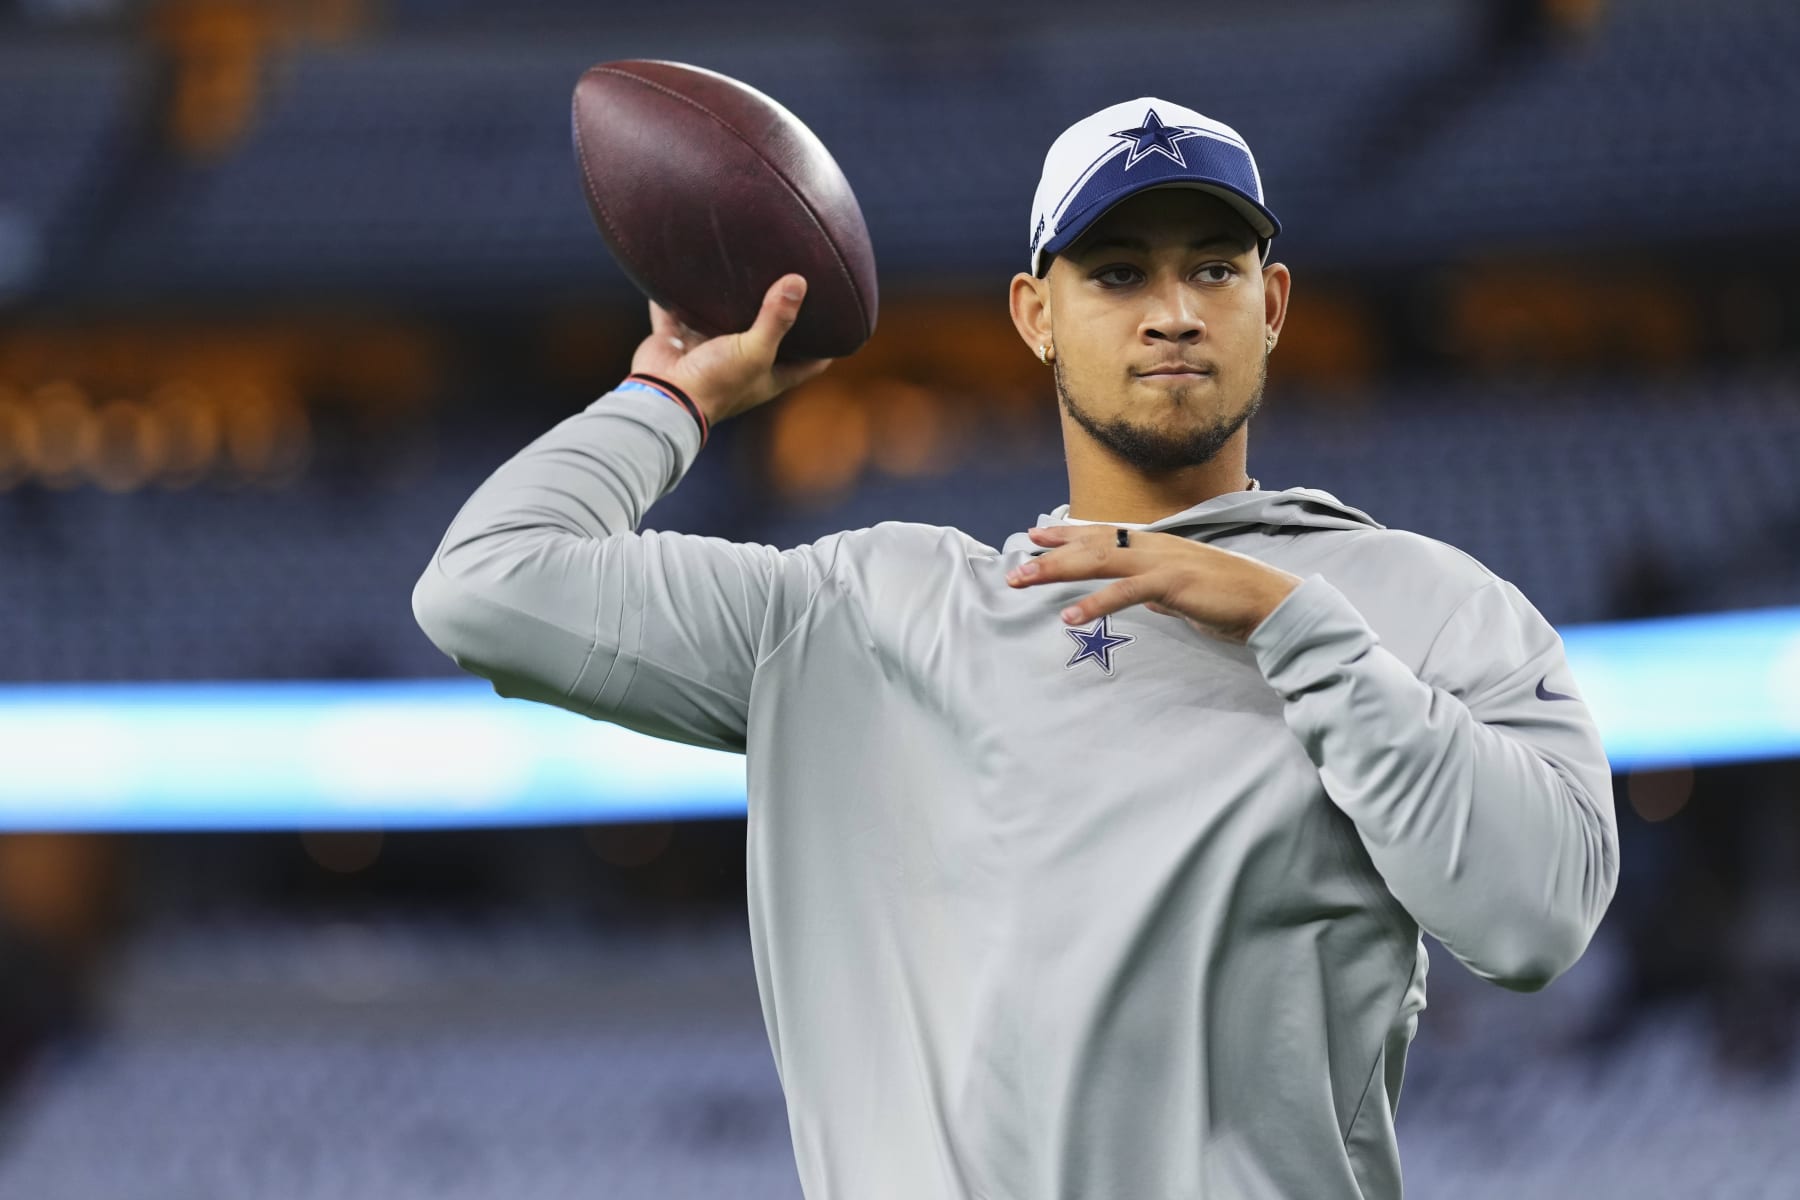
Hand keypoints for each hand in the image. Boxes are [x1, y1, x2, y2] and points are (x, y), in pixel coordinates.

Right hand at [629, 274, 833, 424]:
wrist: (662, 399)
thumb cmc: (715, 383)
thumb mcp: (754, 351)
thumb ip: (776, 318)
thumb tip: (799, 281)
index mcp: (767, 375)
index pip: (809, 362)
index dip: (826, 346)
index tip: (840, 320)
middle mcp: (740, 364)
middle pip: (765, 336)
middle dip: (775, 313)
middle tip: (790, 280)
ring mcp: (706, 353)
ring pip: (719, 321)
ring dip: (725, 302)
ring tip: (741, 267)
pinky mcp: (676, 343)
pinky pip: (674, 314)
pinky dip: (674, 297)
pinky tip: (681, 268)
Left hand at [1004, 525, 1303, 645]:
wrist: (1269, 603)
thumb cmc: (1227, 599)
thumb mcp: (1184, 592)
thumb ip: (1159, 591)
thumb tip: (1143, 598)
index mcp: (1156, 545)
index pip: (1104, 533)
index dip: (1067, 532)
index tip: (1035, 533)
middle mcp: (1155, 546)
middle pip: (1093, 544)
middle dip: (1051, 553)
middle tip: (1016, 566)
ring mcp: (1163, 562)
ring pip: (1100, 560)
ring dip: (1058, 569)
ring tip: (1025, 580)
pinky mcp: (1173, 584)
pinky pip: (1126, 592)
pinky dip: (1095, 603)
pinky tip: (1069, 616)